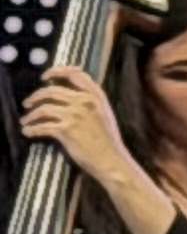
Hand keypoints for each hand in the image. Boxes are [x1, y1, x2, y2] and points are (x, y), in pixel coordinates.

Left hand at [19, 63, 135, 189]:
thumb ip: (91, 101)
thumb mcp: (105, 115)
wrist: (112, 162)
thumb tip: (68, 94)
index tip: (45, 77)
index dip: (57, 72)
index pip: (75, 74)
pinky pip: (42, 126)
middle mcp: (85, 102)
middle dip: (35, 96)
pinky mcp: (66, 130)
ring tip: (26, 120)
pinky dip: (32, 129)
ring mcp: (75, 115)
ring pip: (43, 108)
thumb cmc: (109, 142)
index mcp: (96, 97)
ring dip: (31, 114)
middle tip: (28, 103)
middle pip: (51, 90)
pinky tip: (28, 132)